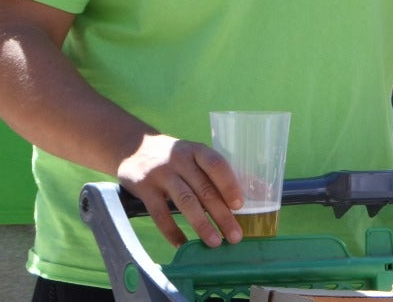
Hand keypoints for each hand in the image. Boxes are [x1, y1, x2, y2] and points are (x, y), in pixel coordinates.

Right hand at [117, 134, 242, 248]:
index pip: (216, 165)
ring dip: (201, 224)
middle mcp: (179, 160)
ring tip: (215, 242)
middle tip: (235, 235)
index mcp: (196, 150)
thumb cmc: (175, 157)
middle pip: (203, 188)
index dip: (229, 184)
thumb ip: (217, 173)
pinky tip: (182, 243)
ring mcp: (161, 174)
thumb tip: (258, 189)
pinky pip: (160, 214)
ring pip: (185, 201)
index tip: (240, 205)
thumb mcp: (194, 155)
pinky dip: (172, 231)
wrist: (134, 147)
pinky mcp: (144, 189)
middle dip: (221, 214)